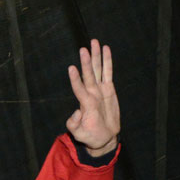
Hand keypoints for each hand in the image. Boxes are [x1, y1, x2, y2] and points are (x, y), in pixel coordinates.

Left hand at [65, 39, 119, 156]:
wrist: (103, 138)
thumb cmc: (90, 136)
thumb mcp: (79, 134)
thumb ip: (74, 125)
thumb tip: (75, 112)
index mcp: (85, 103)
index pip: (79, 88)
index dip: (75, 79)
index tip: (71, 68)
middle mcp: (91, 93)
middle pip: (89, 75)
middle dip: (86, 62)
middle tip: (83, 49)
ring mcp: (100, 90)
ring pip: (98, 70)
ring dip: (96, 56)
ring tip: (94, 42)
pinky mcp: (108, 89)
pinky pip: (108, 72)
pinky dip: (107, 61)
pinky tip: (105, 49)